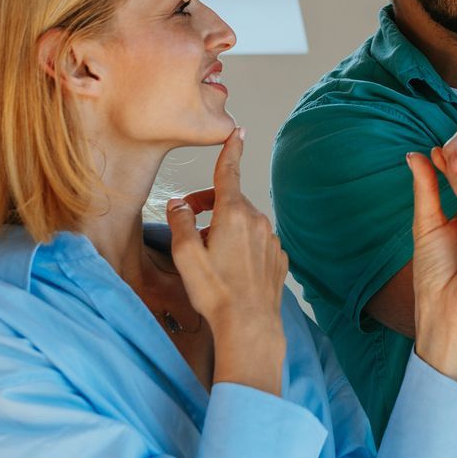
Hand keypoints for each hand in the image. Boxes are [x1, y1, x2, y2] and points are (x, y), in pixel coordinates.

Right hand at [165, 128, 287, 392]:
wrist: (250, 326)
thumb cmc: (215, 291)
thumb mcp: (186, 255)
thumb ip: (180, 222)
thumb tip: (178, 204)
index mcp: (233, 213)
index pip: (229, 172)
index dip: (231, 150)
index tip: (237, 131)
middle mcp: (257, 220)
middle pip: (230, 200)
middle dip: (209, 205)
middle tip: (188, 224)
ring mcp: (271, 240)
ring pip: (243, 222)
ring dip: (224, 228)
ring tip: (208, 254)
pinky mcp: (278, 258)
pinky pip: (257, 242)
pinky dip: (242, 245)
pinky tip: (230, 268)